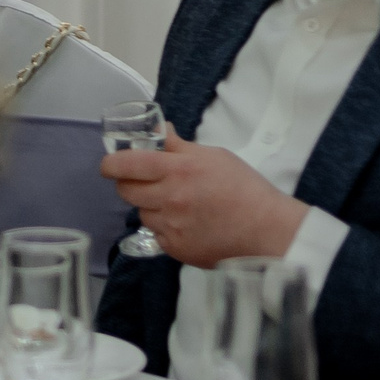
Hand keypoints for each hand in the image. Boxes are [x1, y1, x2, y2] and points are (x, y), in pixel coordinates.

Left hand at [100, 130, 309, 267]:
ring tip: (177, 205)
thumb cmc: (244, 189)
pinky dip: (165, 228)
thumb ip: (178, 146)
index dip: (112, 164)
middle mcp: (170, 198)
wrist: (269, 230)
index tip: (111, 165)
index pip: (126, 164)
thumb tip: (157, 131)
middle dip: (130, 184)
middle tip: (147, 183)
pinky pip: (157, 234)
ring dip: (151, 207)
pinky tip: (186, 224)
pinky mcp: (176, 248)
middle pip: (126, 190)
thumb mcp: (214, 156)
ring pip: (142, 212)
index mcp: (178, 170)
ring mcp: (171, 226)